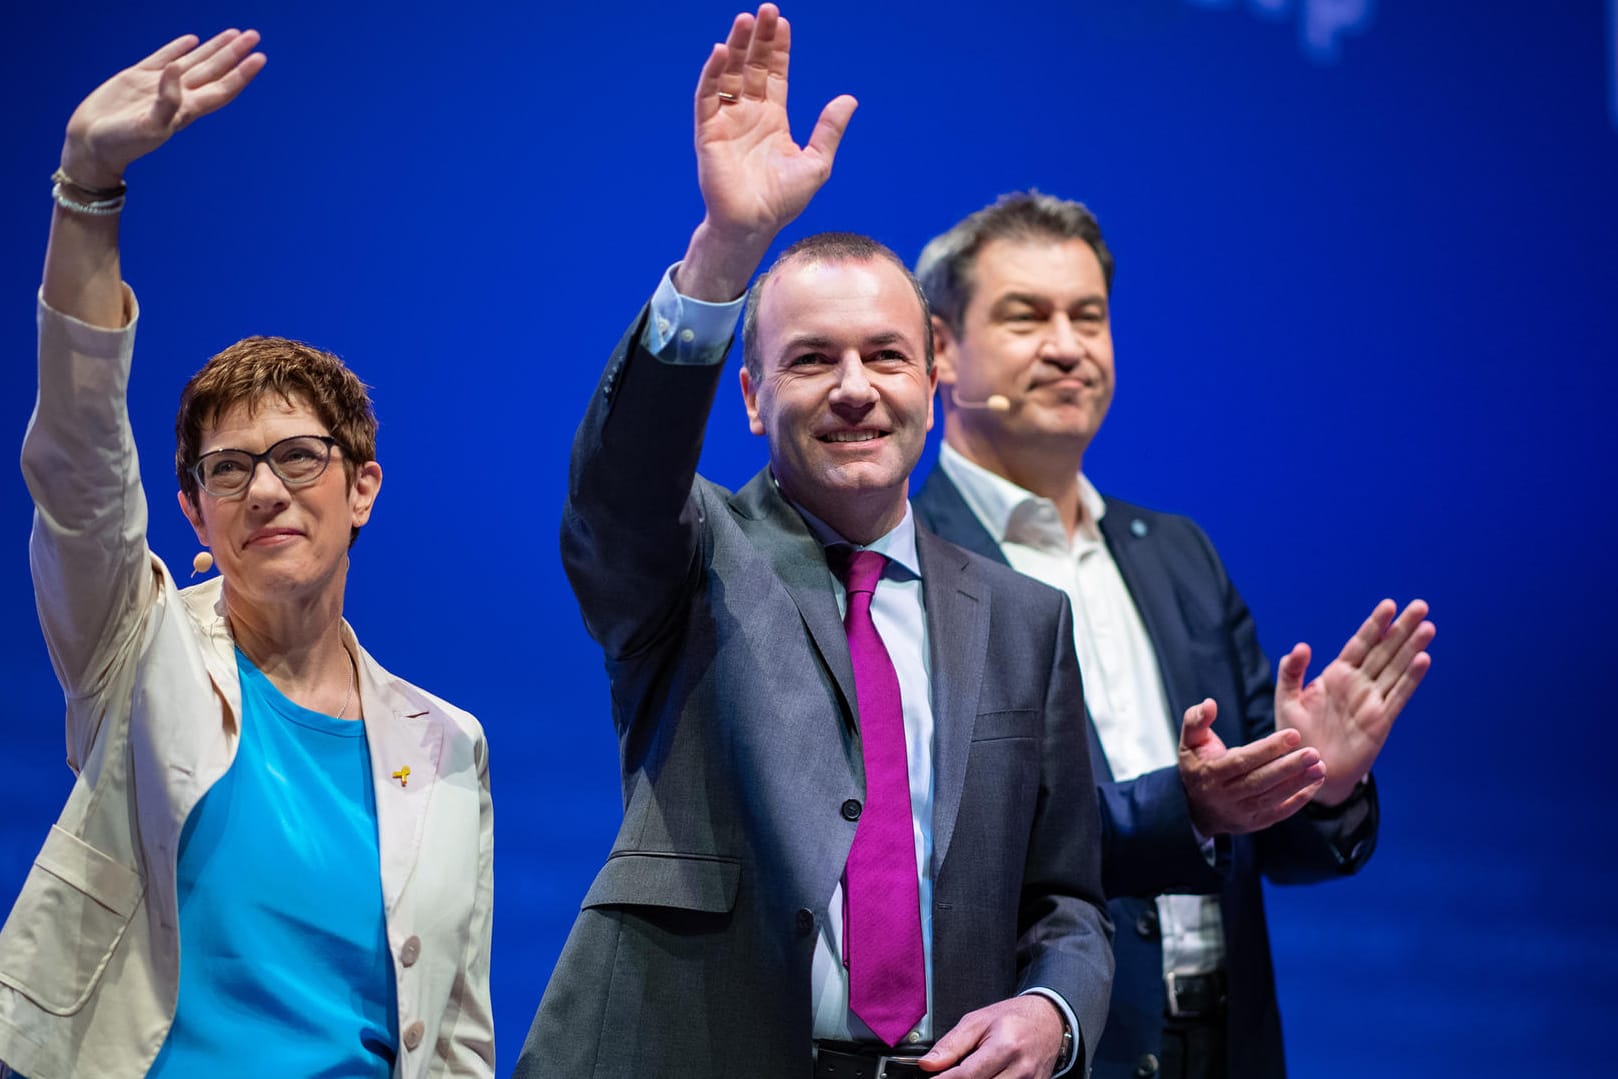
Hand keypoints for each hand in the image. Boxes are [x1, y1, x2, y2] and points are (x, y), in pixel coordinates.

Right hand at [59, 30, 265, 188]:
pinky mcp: (137, 77)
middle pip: (214, 70)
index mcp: (186, 109)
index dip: (242, 73)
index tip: (260, 57)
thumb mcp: (150, 126)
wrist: (92, 144)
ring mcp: (158, 85)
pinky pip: (163, 56)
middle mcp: (178, 95)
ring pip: (194, 61)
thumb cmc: (123, 143)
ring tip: (234, 34)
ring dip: (214, 48)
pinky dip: (179, 47)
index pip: (222, 88)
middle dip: (234, 53)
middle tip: (254, 35)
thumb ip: (167, 99)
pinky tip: (192, 40)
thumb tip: (176, 68)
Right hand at [678, 4, 856, 299]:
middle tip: (766, 10)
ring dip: (736, 47)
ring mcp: (727, 121)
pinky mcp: (708, 132)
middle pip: (752, 66)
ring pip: (729, 75)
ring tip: (745, 20)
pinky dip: (713, 74)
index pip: (774, 74)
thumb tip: (849, 99)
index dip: (778, 49)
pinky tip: (721, 52)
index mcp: (772, 119)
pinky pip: (708, 97)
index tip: (783, 23)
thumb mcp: (816, 163)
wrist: (755, 225)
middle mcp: (748, 114)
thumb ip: (829, 130)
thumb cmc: (783, 201)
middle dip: (759, 39)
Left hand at [919, 995, 1063, 1077]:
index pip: (968, 1075)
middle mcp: (1021, 1068)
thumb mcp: (977, 1021)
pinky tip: (985, 1076)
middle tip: (947, 1076)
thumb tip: (927, 1064)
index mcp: (1005, 1046)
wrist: (1049, 1020)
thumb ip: (951, 1045)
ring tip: (969, 1073)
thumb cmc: (1013, 1018)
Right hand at [1179, 698, 1325, 835]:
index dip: (1267, 749)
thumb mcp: (1189, 741)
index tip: (1293, 735)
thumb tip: (1210, 704)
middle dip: (1288, 767)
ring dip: (1298, 783)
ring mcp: (1240, 812)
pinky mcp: (1254, 823)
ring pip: (1272, 798)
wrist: (1196, 808)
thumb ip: (1196, 720)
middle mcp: (1224, 796)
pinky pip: (1279, 812)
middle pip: (1260, 781)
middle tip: (1314, 752)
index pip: (1241, 761)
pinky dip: (1299, 800)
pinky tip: (1316, 783)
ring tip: (1320, 767)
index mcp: (1210, 773)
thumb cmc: (1198, 766)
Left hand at [1276, 599, 1434, 805]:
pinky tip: (1423, 660)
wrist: (1308, 770)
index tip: (1389, 605)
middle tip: (1420, 606)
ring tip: (1428, 627)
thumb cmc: (1296, 736)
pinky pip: (1398, 695)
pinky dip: (1411, 678)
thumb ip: (1291, 672)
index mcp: (1336, 675)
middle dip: (1401, 629)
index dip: (1374, 625)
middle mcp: (1358, 684)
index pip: (1360, 644)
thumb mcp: (1287, 700)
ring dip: (1412, 649)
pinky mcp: (1381, 721)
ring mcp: (1371, 701)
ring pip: (1396, 669)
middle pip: (1384, 651)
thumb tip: (1302, 646)